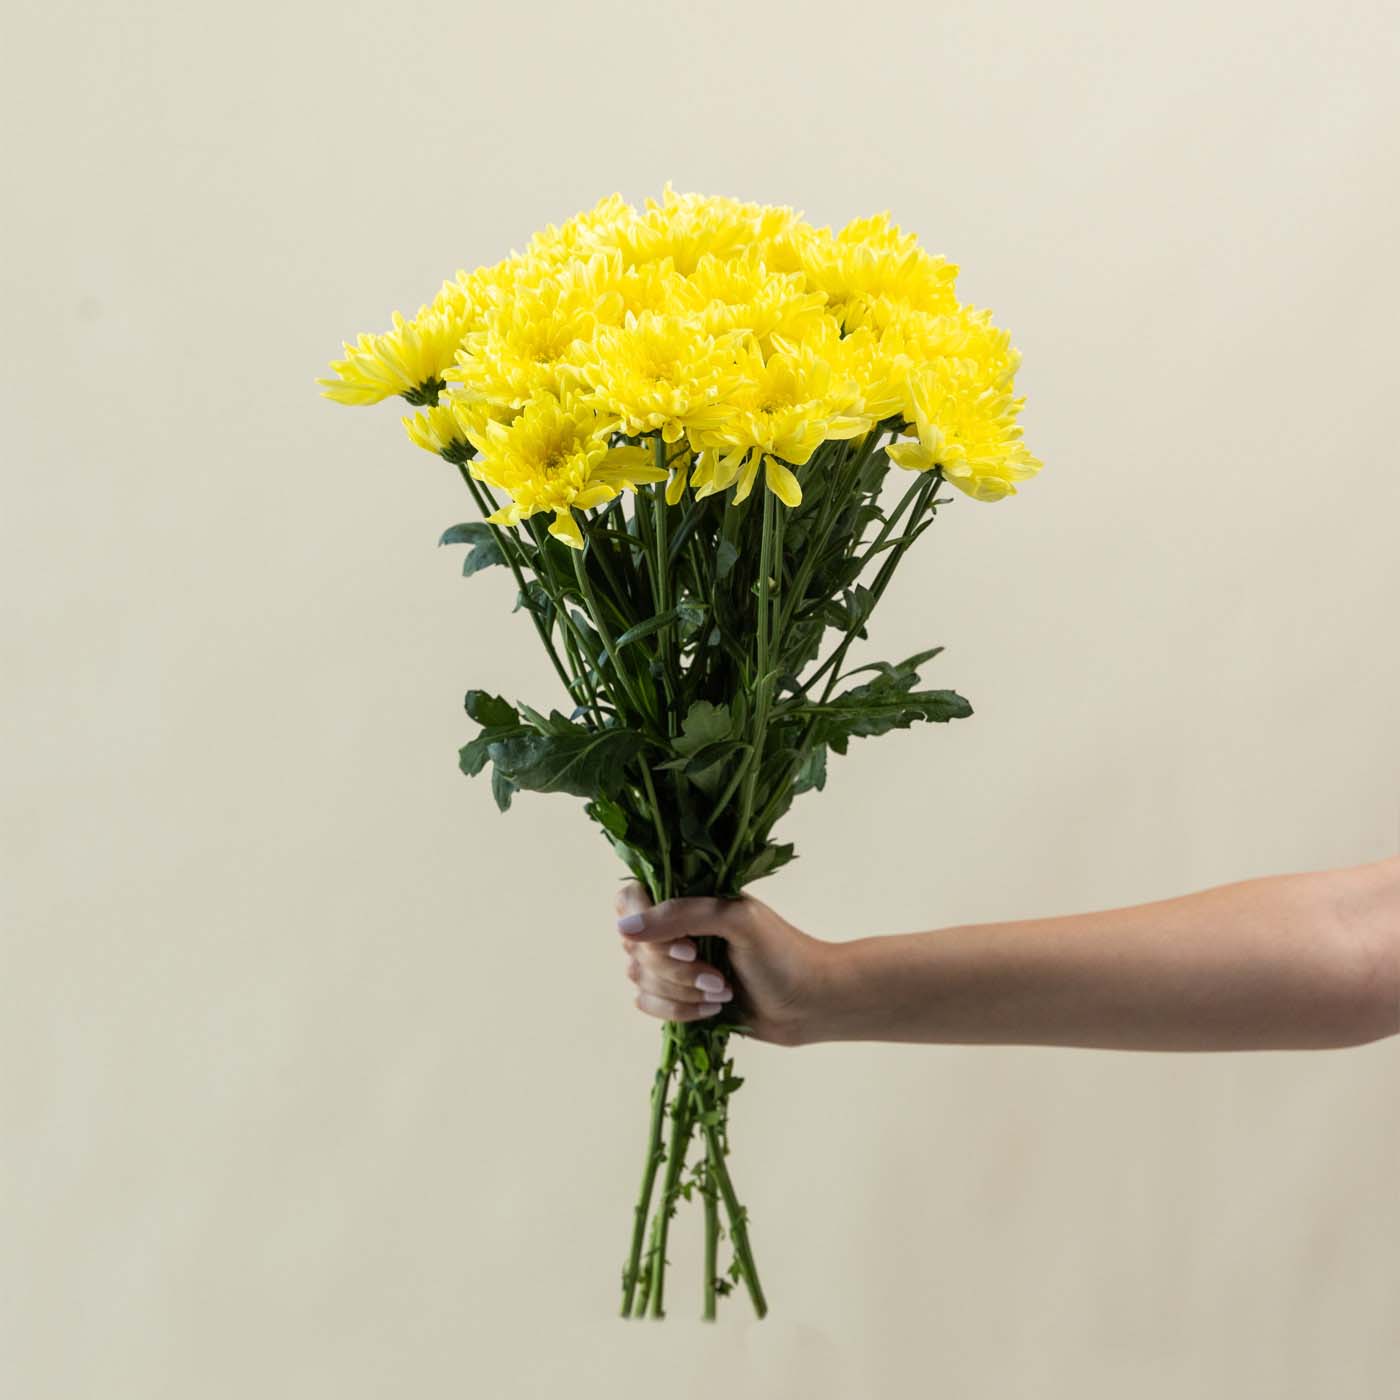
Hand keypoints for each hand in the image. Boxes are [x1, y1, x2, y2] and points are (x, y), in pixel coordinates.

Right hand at [615, 881, 831, 1046]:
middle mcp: (675, 927)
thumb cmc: (782, 954)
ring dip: (681, 992)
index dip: (642, 924)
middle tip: (717, 975)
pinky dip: (678, 1011)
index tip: (684, 946)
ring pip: (639, 978)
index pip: (630, 898)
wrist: (810, 1004)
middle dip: (675, 970)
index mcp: (688, 897)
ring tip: (723, 992)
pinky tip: (713, 1009)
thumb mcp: (736, 921)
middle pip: (634, 947)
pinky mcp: (677, 996)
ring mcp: (674, 963)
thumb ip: (680, 916)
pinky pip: (647, 1004)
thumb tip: (624, 928)